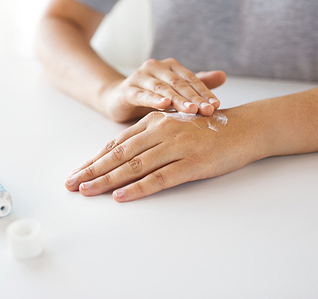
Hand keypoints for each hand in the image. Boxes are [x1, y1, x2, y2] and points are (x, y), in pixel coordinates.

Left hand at [65, 108, 265, 201]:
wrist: (246, 127)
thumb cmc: (210, 128)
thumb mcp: (176, 124)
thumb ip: (152, 135)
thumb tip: (126, 153)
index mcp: (155, 122)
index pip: (117, 143)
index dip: (95, 158)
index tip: (77, 171)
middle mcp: (162, 132)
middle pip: (119, 154)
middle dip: (92, 170)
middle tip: (71, 184)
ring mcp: (177, 147)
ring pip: (134, 166)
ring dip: (107, 180)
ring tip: (87, 191)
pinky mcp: (192, 163)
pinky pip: (160, 178)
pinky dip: (138, 188)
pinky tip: (121, 196)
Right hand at [102, 58, 225, 121]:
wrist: (118, 99)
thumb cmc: (150, 96)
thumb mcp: (175, 91)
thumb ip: (197, 84)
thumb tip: (224, 75)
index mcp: (169, 66)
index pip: (190, 79)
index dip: (204, 91)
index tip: (217, 105)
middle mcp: (155, 68)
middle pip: (178, 84)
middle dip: (194, 98)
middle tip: (208, 110)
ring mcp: (139, 77)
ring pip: (162, 89)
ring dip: (178, 100)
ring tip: (192, 109)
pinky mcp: (127, 90)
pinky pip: (142, 95)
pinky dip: (153, 100)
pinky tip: (164, 105)